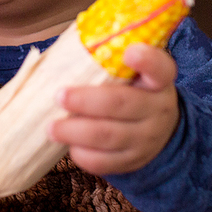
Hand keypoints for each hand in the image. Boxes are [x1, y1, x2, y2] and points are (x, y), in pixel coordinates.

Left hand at [48, 43, 178, 175]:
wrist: (158, 129)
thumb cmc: (132, 89)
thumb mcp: (133, 72)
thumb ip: (109, 60)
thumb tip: (64, 50)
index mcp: (159, 80)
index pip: (160, 68)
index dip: (146, 60)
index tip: (128, 52)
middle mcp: (158, 109)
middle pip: (121, 104)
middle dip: (86, 101)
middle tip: (59, 96)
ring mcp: (147, 138)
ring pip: (109, 136)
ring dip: (76, 132)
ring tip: (51, 127)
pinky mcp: (133, 160)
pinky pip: (105, 162)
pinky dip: (83, 154)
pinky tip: (69, 145)